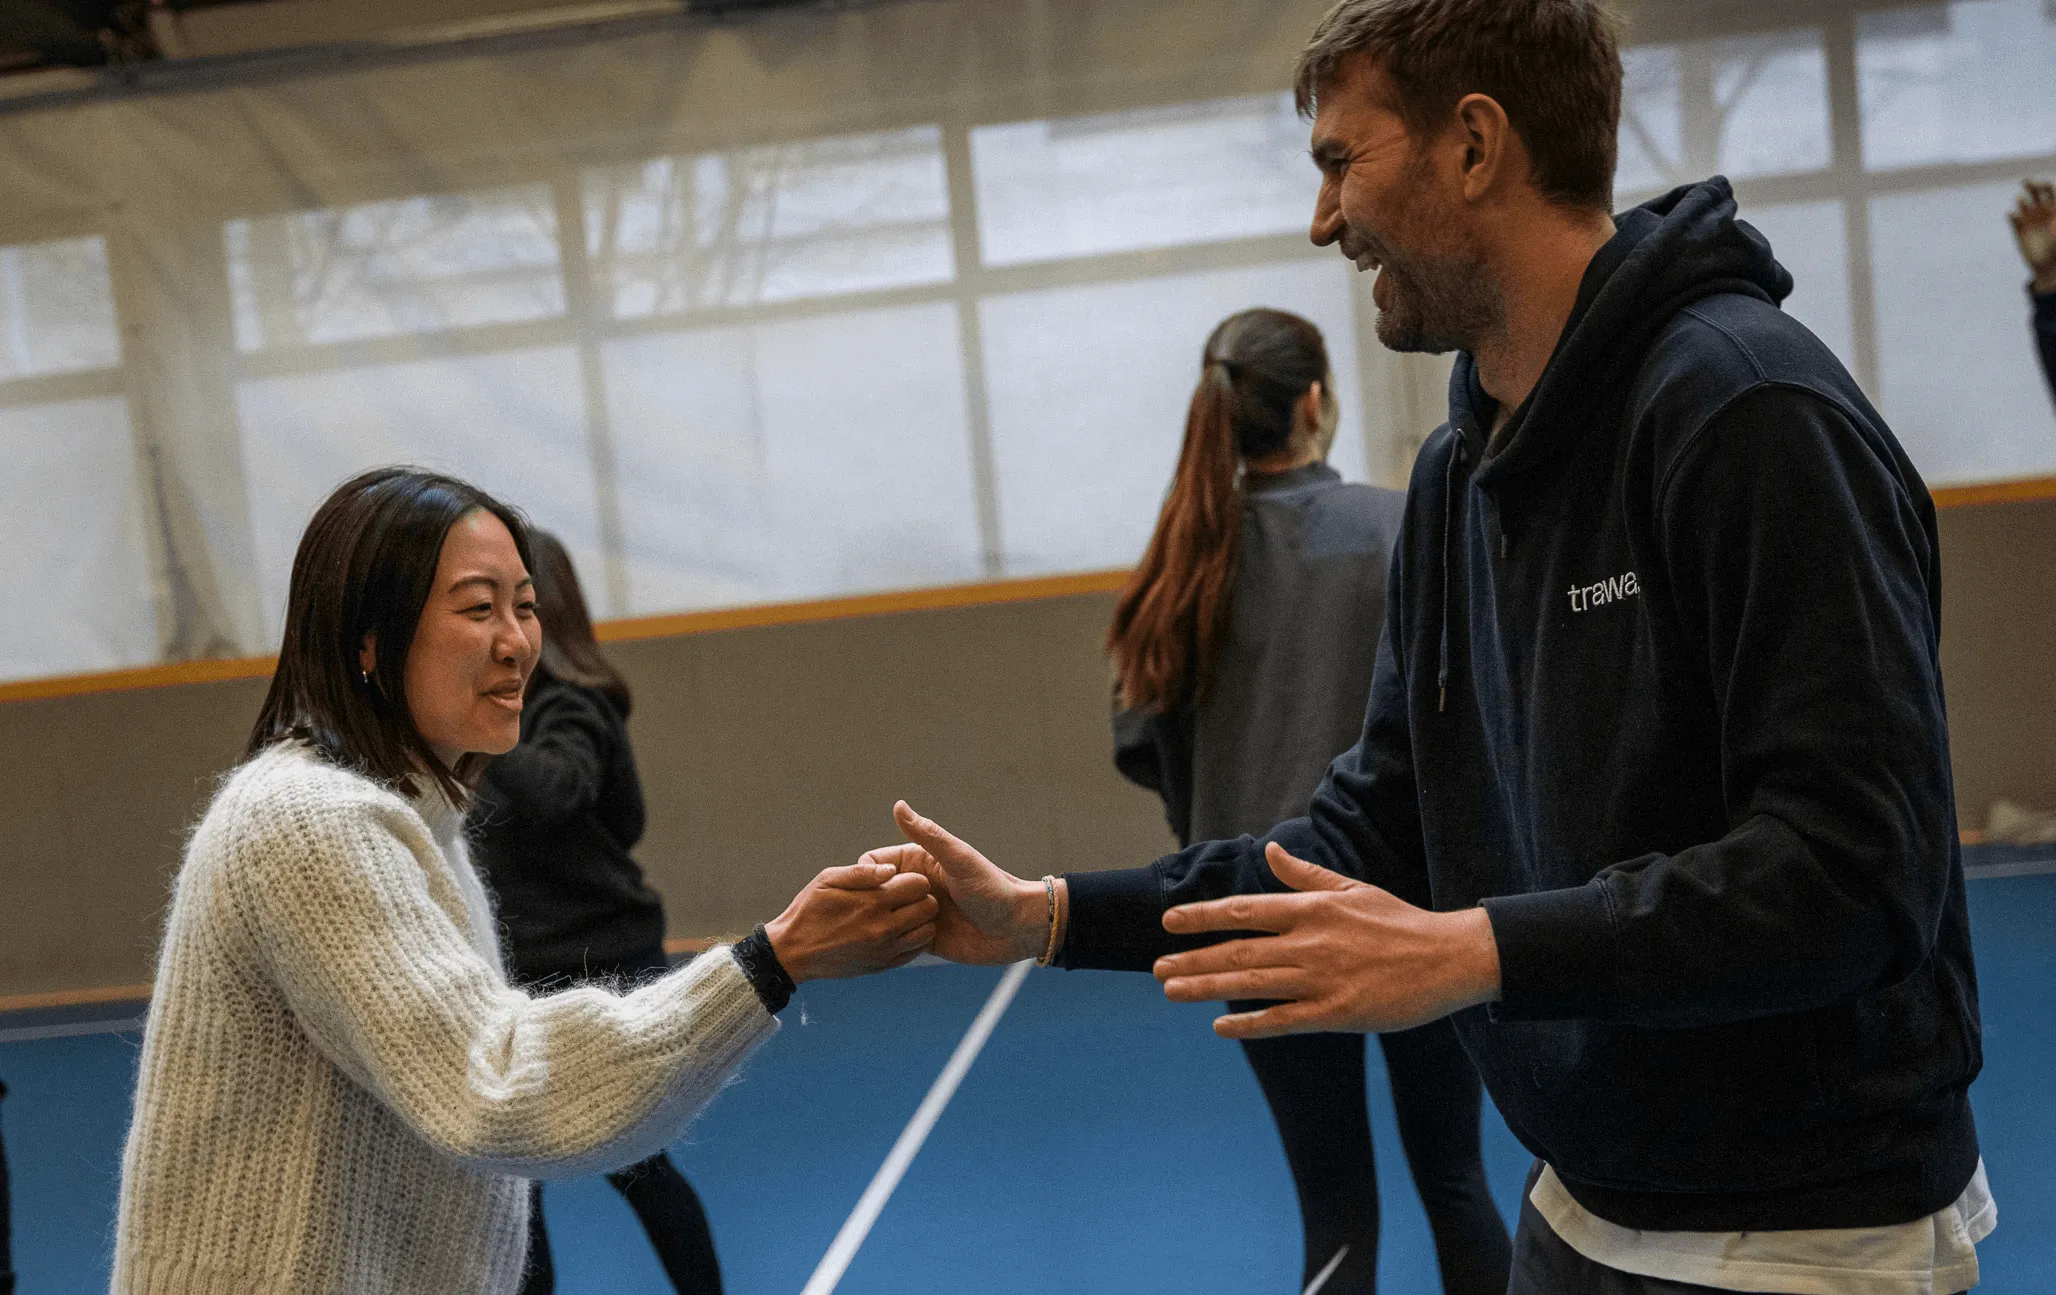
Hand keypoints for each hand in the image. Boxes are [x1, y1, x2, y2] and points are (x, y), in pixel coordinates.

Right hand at [765, 861, 936, 982]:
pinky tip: (897, 931)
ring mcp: (885, 950)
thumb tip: (892, 869)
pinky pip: (915, 951)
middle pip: (929, 907)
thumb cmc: (809, 910)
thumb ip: (862, 872)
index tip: (900, 880)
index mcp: (871, 902)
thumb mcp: (827, 880)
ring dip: (920, 920)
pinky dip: (913, 939)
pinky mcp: (883, 965)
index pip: (918, 884)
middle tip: (904, 897)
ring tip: (902, 914)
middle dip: (921, 897)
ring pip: (927, 930)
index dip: (912, 878)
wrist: (794, 952)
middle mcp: (883, 927)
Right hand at [860, 801, 1048, 964]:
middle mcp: (913, 886)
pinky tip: (911, 946)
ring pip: (883, 919)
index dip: (869, 875)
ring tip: (919, 928)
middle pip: (874, 893)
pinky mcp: (922, 937)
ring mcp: (917, 912)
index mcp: (916, 861)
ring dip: (890, 926)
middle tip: (902, 913)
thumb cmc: (993, 888)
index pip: (873, 863)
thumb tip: (898, 805)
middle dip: (876, 904)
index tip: (881, 888)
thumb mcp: (959, 860)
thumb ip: (928, 835)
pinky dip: (897, 944)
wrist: (1017, 928)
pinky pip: (897, 941)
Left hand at [1152, 843, 1500, 1037]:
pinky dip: (1250, 1023)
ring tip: (1173, 991)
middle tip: (1157, 968)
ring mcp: (1322, 980)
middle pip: (1238, 950)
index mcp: (1312, 910)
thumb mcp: (1351, 888)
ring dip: (1208, 988)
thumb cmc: (1399, 922)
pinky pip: (1284, 1020)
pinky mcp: (1338, 1013)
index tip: (1169, 922)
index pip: (1245, 909)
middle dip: (1193, 958)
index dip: (1204, 916)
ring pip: (1252, 984)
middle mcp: (1310, 942)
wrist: (1449, 958)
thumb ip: (1306, 876)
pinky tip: (1222, 1027)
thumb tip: (1271, 849)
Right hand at [2011, 180, 2055, 291]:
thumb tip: (2054, 217)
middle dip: (2030, 184)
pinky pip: (2013, 216)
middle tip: (2026, 181)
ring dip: (2021, 198)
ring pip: (2022, 201)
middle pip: (2034, 191)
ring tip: (2020, 199)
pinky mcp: (2018, 228)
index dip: (2044, 185)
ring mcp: (2029, 218)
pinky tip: (2014, 215)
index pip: (2049, 190)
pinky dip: (2013, 213)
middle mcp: (2041, 209)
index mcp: (2054, 207)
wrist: (2047, 265)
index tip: (2041, 184)